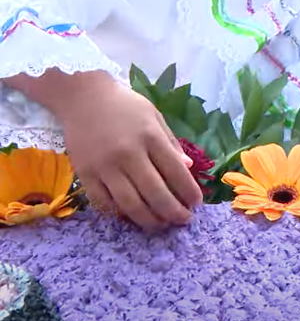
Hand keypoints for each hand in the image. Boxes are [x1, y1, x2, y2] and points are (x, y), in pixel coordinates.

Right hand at [57, 80, 202, 230]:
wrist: (82, 95)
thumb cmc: (124, 105)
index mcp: (150, 137)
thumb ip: (170, 144)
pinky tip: (132, 215)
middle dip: (174, 212)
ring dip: (150, 220)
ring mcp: (104, 166)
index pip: (176, 172)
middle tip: (183, 220)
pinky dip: (120, 214)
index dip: (189, 192)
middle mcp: (128, 153)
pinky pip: (104, 203)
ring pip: (130, 204)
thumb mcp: (154, 117)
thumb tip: (187, 168)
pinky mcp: (85, 173)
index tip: (196, 204)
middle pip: (156, 193)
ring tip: (161, 224)